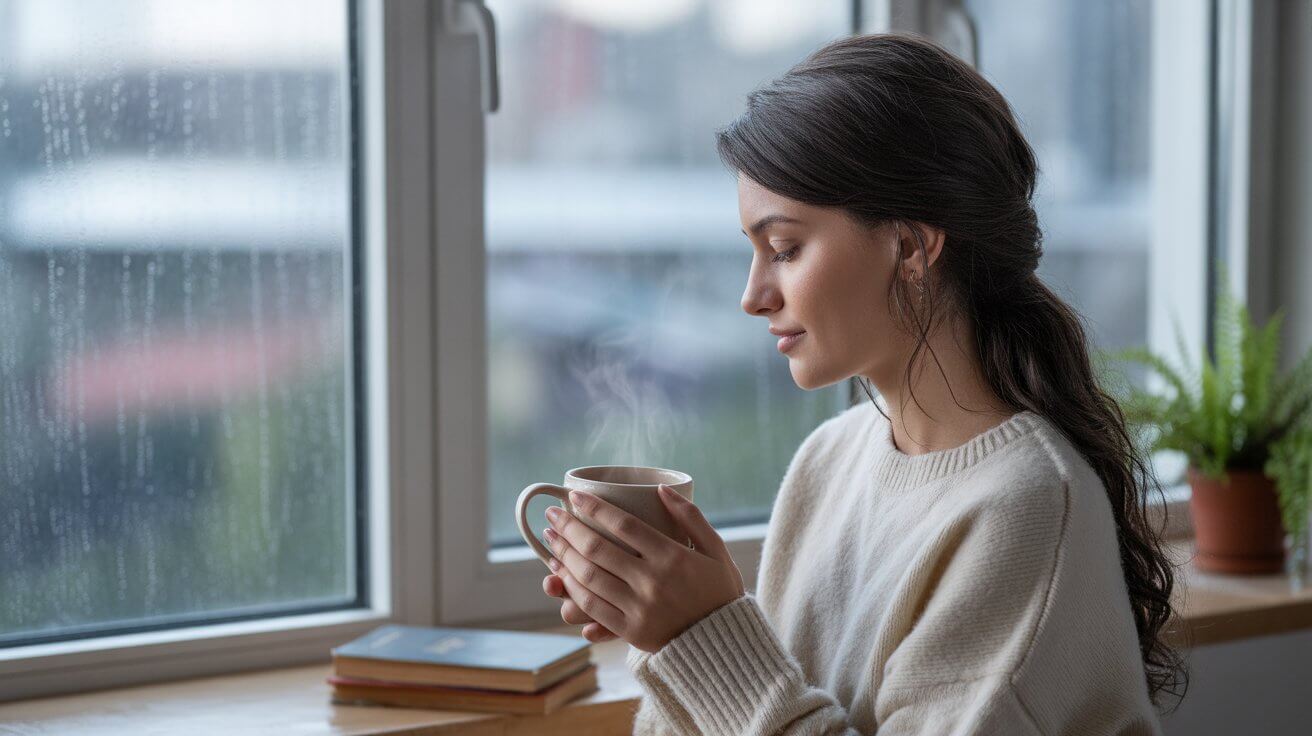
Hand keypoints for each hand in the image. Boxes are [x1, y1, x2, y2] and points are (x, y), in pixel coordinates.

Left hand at [542, 484, 745, 652]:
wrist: (724, 642)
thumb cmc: (719, 590)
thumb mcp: (716, 549)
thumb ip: (691, 516)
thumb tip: (662, 489)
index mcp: (673, 556)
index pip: (624, 525)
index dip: (595, 508)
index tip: (575, 495)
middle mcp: (652, 581)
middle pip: (599, 549)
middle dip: (569, 529)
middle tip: (552, 515)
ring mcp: (640, 608)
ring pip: (590, 578)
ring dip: (565, 557)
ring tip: (551, 541)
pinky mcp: (632, 631)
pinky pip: (594, 608)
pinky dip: (573, 590)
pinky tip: (562, 575)